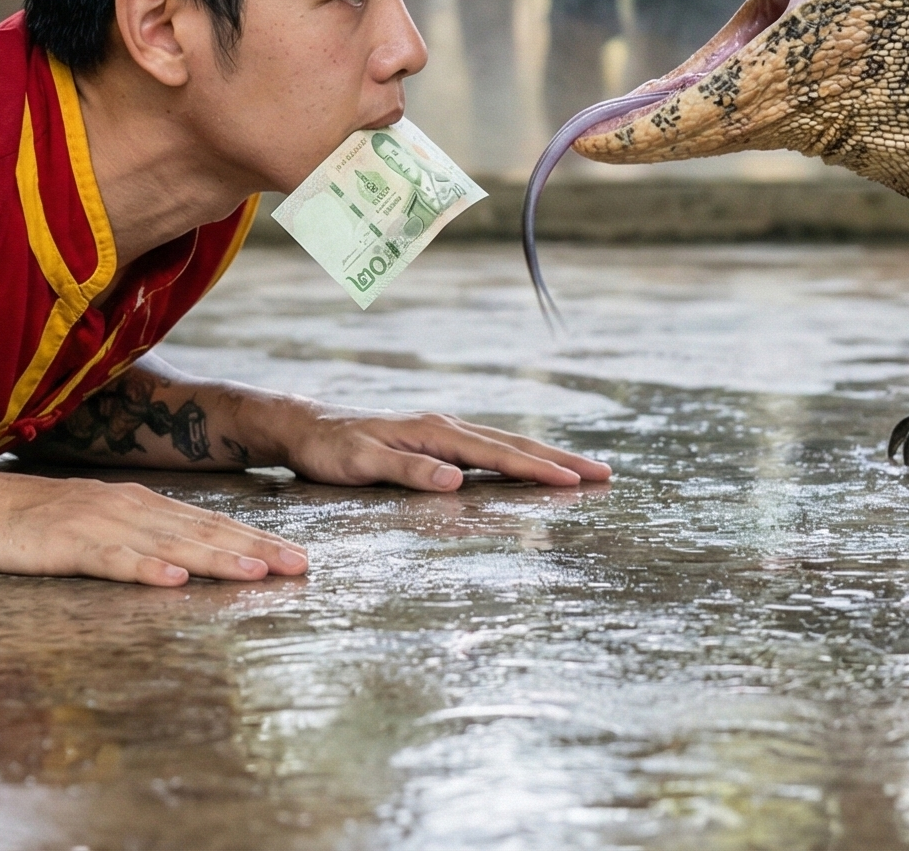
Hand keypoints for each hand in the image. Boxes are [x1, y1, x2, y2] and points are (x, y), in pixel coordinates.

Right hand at [0, 473, 308, 585]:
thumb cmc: (27, 522)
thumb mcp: (93, 525)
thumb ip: (136, 537)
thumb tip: (182, 559)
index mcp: (136, 503)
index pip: (208, 521)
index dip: (255, 537)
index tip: (298, 556)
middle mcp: (126, 507)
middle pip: (201, 529)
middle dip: (255, 547)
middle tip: (301, 565)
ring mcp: (95, 524)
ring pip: (167, 544)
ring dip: (215, 558)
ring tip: (257, 572)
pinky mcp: (63, 546)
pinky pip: (110, 560)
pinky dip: (144, 570)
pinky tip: (173, 581)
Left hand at [272, 403, 613, 491]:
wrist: (304, 425)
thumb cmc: (329, 449)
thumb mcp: (362, 463)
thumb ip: (409, 470)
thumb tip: (456, 480)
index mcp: (435, 431)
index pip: (498, 454)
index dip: (539, 469)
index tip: (576, 481)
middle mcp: (446, 426)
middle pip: (515, 443)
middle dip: (561, 459)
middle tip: (605, 474)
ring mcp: (443, 431)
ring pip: (506, 443)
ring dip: (545, 456)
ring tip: (581, 470)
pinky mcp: (436, 439)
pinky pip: (489, 449)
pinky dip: (518, 457)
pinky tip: (529, 467)